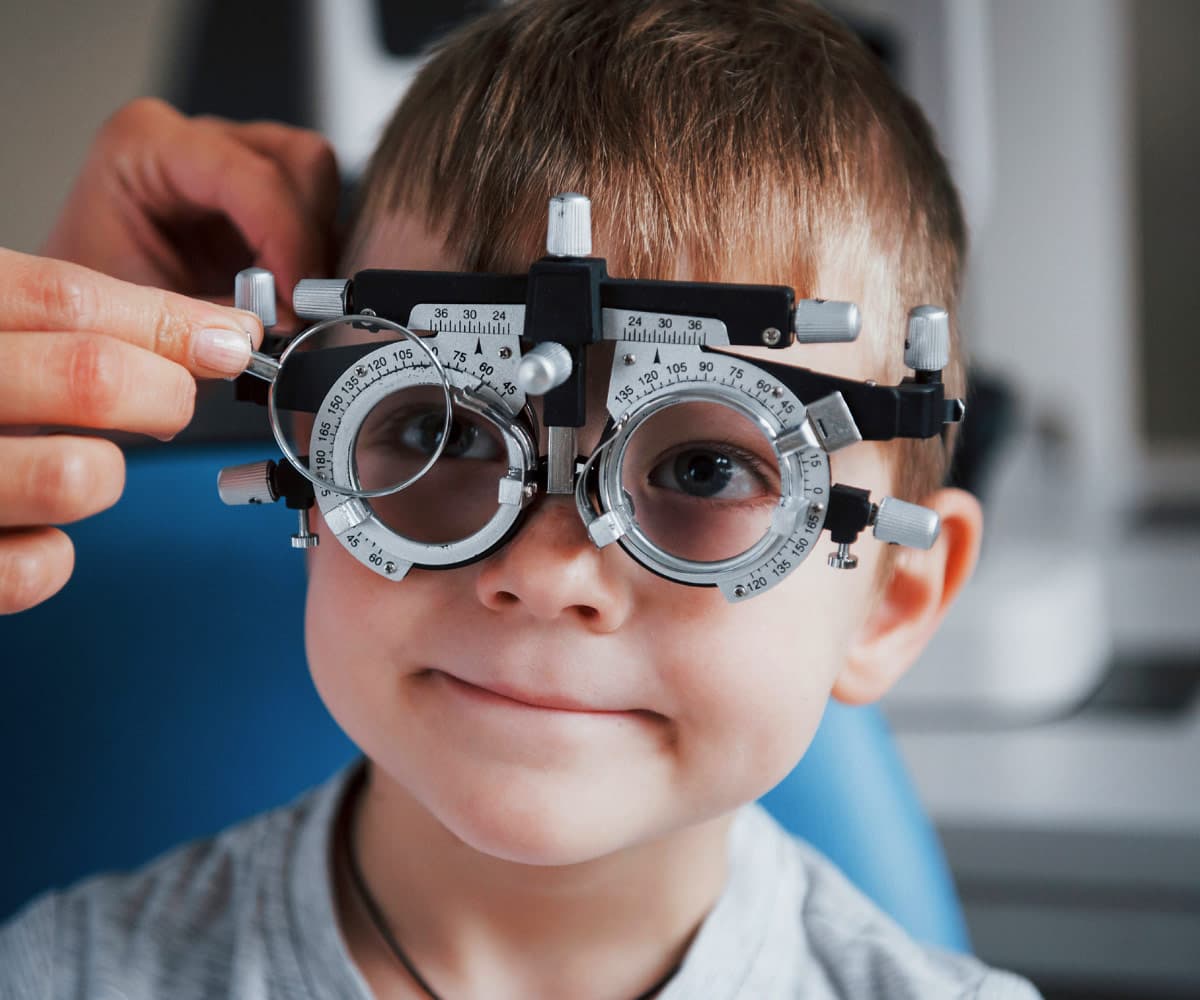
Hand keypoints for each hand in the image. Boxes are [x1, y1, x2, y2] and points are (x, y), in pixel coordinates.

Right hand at [0, 247, 263, 613]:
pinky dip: (52, 555)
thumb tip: (206, 332)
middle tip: (165, 401)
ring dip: (105, 472)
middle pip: (88, 377)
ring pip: (77, 476)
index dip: (166, 321)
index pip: (63, 298)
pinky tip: (29, 531)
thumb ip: (53, 322)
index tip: (229, 338)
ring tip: (81, 463)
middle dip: (161, 391)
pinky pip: (32, 570)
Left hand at [41, 98, 339, 326]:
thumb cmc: (90, 308)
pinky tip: (288, 293)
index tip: (302, 300)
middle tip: (299, 304)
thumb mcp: (141, 316)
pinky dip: (313, 257)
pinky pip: (314, 212)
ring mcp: (231, 162)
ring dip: (316, 249)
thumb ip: (215, 315)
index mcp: (146, 146)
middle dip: (310, 239)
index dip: (291, 241)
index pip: (254, 177)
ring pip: (318, 182)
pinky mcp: (256, 195)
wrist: (80, 317)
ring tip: (289, 303)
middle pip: (301, 162)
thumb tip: (289, 318)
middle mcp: (194, 140)